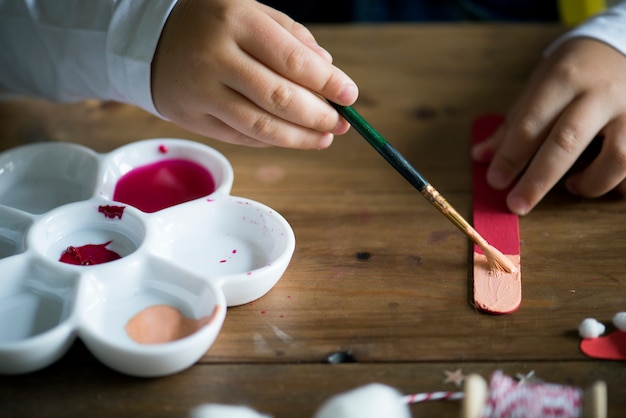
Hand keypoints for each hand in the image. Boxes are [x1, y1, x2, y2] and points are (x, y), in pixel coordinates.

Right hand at [151, 0, 357, 147]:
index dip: (327, 83)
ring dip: (299, 138)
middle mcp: (216, 57)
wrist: (150, 40)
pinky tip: (291, 137)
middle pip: (279, 98)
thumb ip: (292, 37)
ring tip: (324, 138)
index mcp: (235, 21)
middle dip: (318, 116)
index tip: (350, 95)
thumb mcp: (251, 12)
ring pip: (260, 126)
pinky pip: (241, 138)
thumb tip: (328, 71)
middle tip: (342, 123)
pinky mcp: (192, 119)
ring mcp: (201, 92)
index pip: (292, 59)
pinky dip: (272, 141)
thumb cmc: (213, 24)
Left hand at [472, 38, 625, 214]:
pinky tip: (606, 185)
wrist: (625, 43)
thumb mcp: (540, 84)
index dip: (510, 157)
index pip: (531, 124)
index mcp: (564, 79)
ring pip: (617, 157)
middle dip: (538, 180)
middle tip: (516, 205)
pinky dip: (621, 183)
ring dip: (591, 183)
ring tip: (572, 186)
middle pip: (567, 142)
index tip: (495, 181)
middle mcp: (600, 93)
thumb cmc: (575, 69)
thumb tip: (480, 157)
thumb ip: (513, 123)